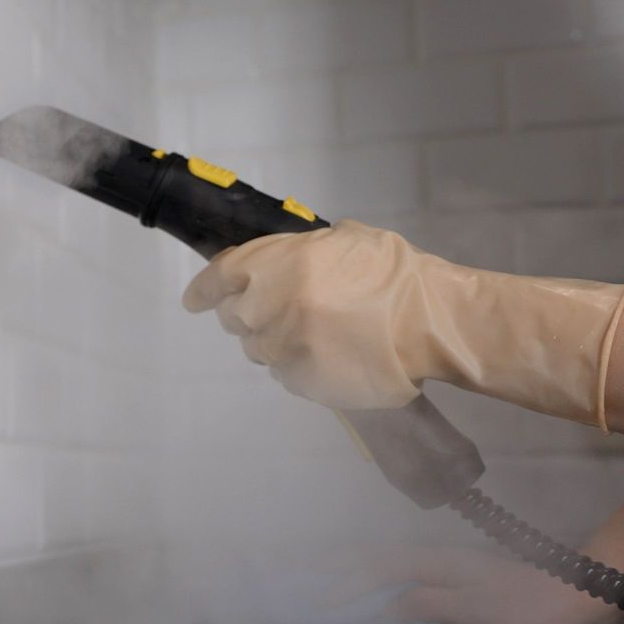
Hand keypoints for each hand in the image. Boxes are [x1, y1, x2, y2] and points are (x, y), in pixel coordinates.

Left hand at [180, 220, 623, 425]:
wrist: (428, 323)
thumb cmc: (391, 274)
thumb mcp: (338, 241)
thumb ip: (295, 254)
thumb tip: (271, 265)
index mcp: (272, 267)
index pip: (217, 280)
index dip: (204, 290)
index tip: (196, 300)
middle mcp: (266, 308)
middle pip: (233, 316)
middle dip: (250, 312)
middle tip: (282, 309)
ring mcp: (281, 349)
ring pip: (256, 348)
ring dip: (274, 339)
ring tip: (315, 332)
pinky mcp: (299, 381)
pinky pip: (283, 372)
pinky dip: (297, 363)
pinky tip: (328, 353)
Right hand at [342, 542, 616, 623]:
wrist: (574, 594)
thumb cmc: (525, 607)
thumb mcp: (475, 609)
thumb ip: (427, 603)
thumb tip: (386, 607)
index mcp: (437, 563)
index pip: (380, 571)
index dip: (349, 586)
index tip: (322, 605)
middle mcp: (439, 557)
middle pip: (380, 557)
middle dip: (344, 567)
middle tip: (309, 575)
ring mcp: (450, 564)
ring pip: (393, 562)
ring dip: (361, 570)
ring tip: (333, 579)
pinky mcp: (461, 575)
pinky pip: (408, 572)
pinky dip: (383, 578)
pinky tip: (381, 590)